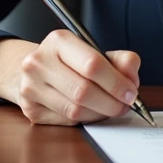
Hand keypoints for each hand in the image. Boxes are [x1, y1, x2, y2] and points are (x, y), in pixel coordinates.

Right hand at [13, 29, 141, 125]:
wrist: (36, 69)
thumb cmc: (70, 60)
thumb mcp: (94, 51)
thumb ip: (120, 60)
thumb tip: (131, 79)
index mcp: (58, 41)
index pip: (92, 64)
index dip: (116, 83)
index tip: (131, 93)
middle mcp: (39, 63)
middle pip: (83, 91)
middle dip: (111, 103)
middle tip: (125, 106)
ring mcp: (31, 87)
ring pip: (75, 110)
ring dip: (100, 113)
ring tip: (111, 108)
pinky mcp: (31, 110)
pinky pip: (67, 121)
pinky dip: (86, 119)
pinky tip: (92, 111)